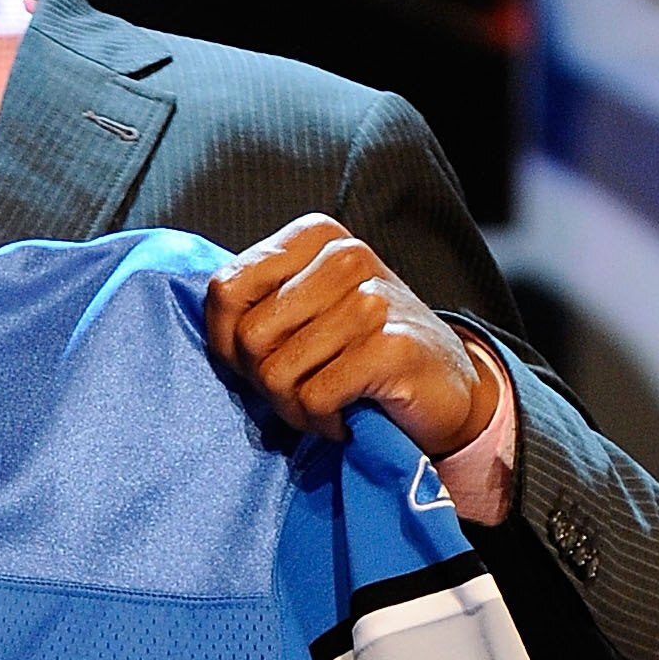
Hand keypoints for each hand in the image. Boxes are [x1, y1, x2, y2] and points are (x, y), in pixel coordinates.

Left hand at [204, 215, 495, 461]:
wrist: (444, 385)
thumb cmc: (358, 351)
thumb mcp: (304, 312)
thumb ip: (257, 305)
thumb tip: (214, 334)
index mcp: (315, 236)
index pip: (226, 290)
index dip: (228, 343)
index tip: (261, 361)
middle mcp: (346, 257)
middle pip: (249, 338)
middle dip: (263, 381)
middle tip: (300, 389)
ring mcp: (372, 300)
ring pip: (277, 374)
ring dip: (294, 408)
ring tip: (326, 404)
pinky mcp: (392, 347)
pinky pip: (314, 399)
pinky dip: (323, 423)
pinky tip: (347, 417)